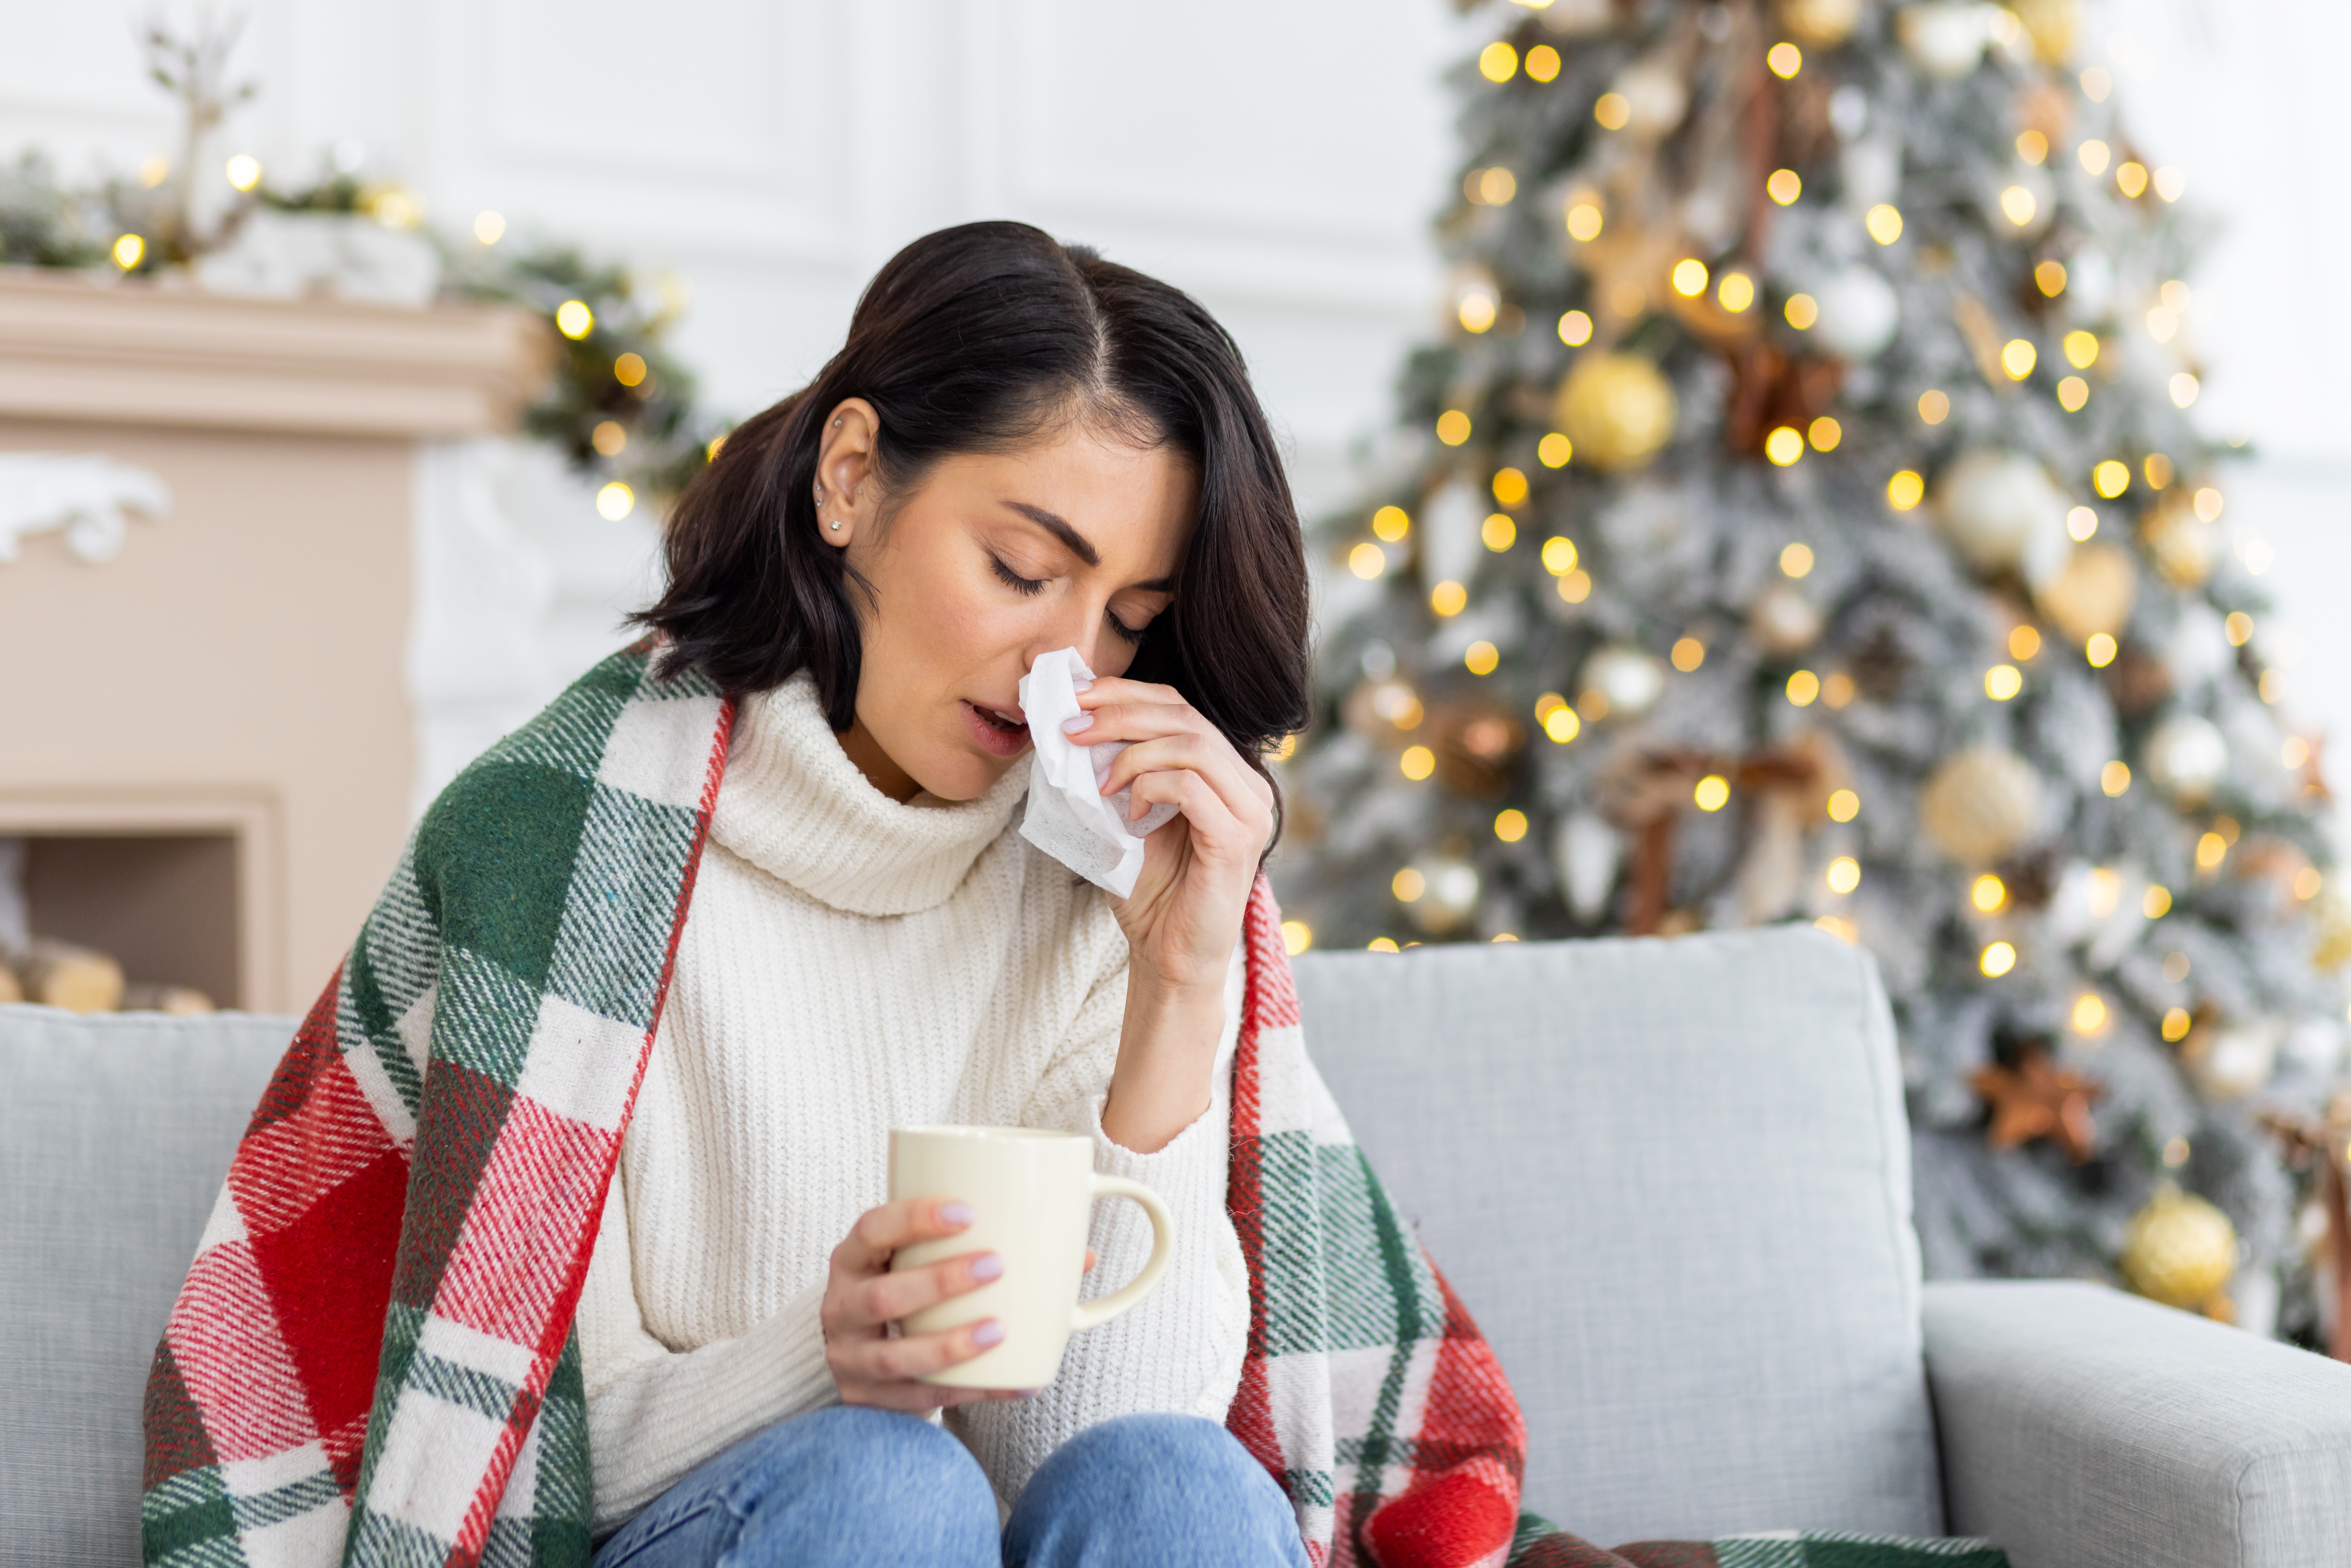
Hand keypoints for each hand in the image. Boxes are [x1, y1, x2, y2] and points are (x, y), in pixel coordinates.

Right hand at [821, 1198, 1028, 1411]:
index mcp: (851, 1260)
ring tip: (999, 1331)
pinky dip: (972, 1390)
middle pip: (881, 1297)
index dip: (913, 1219)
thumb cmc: (904, 1290)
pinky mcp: (867, 1399)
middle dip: (939, 1282)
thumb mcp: (914, 1261)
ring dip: (949, 1345)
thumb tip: (1080, 1256)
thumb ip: (974, 1245)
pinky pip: (922, 1398)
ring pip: (894, 1357)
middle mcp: (840, 1308)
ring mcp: (849, 1358)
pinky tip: (1014, 1383)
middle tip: (994, 1266)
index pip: (870, 1231)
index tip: (967, 1213)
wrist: (861, 1355)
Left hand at [1070, 677, 1274, 995]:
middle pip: (1184, 716)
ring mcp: (1249, 812)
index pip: (1180, 707)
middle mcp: (1248, 786)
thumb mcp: (1128, 818)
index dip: (1127, 693)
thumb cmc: (1151, 893)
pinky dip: (1150, 787)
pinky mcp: (1237, 840)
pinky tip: (1129, 813)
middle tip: (1071, 728)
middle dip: (1119, 713)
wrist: (1169, 958)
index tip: (1076, 697)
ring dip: (1131, 754)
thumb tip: (1074, 725)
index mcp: (1225, 773)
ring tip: (1099, 783)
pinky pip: (1191, 786)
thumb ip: (1118, 773)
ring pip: (1190, 744)